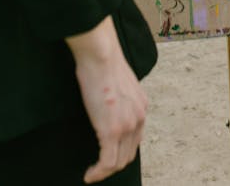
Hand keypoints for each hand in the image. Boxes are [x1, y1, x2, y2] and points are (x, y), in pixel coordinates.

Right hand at [66, 17, 146, 183]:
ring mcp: (127, 125)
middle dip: (114, 164)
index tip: (108, 156)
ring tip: (92, 174)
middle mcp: (138, 118)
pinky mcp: (111, 130)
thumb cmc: (103, 63)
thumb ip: (119, 99)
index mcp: (141, 106)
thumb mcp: (119, 83)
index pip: (135, 138)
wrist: (101, 55)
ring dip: (104, 171)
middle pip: (128, 154)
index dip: (121, 151)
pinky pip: (107, 162)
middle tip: (98, 168)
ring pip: (118, 161)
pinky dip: (97, 173)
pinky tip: (89, 175)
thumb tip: (108, 107)